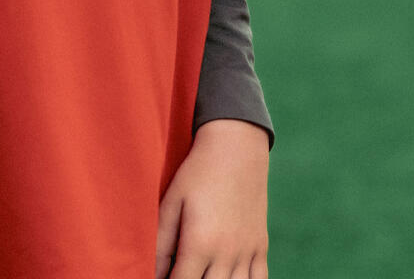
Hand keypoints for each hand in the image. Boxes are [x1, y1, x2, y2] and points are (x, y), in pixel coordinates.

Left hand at [155, 118, 269, 278]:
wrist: (237, 147)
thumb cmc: (198, 173)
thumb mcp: (172, 203)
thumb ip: (160, 243)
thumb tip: (152, 275)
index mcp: (201, 243)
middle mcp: (227, 252)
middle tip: (183, 273)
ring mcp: (247, 250)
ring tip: (204, 275)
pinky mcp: (260, 245)